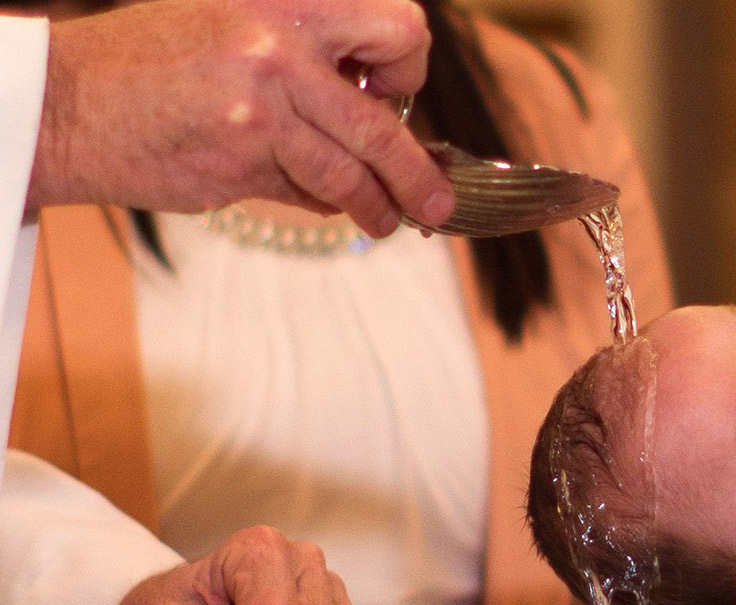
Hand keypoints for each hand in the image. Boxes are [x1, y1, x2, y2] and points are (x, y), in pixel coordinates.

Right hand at [27, 0, 452, 236]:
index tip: (393, 95)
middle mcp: (280, 43)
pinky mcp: (242, 158)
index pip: (398, 27)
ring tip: (388, 222)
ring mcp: (262, 105)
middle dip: (418, 172)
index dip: (407, 68)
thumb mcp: (238, 19)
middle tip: (436, 200)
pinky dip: (327, 205)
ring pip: (353, 172)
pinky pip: (310, 192)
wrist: (70, 101)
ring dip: (380, 206)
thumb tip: (382, 104)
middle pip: (385, 120)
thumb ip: (310, 52)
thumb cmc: (158, 62)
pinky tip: (329, 207)